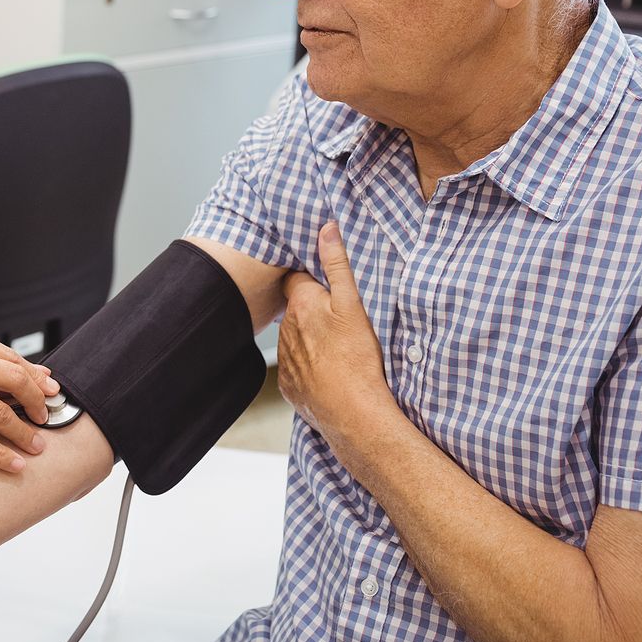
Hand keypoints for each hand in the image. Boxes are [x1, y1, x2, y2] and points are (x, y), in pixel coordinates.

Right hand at [0, 324, 59, 472]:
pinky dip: (2, 455)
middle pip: (14, 380)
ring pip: (1, 414)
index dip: (36, 378)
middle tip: (45, 418)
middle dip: (37, 402)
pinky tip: (15, 463)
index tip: (52, 392)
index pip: (11, 357)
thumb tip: (37, 374)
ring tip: (37, 446)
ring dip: (24, 433)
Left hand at [277, 222, 394, 442]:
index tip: (325, 286)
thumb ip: (337, 265)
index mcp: (299, 305)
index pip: (295, 279)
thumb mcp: (352, 304)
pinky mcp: (288, 385)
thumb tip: (326, 229)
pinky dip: (309, 366)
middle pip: (295, 310)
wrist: (353, 413)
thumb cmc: (356, 357)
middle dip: (310, 310)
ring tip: (336, 348)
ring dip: (309, 338)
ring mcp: (285, 360)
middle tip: (337, 320)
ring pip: (294, 338)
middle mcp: (285, 330)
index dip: (310, 280)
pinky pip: (296, 367)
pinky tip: (328, 370)